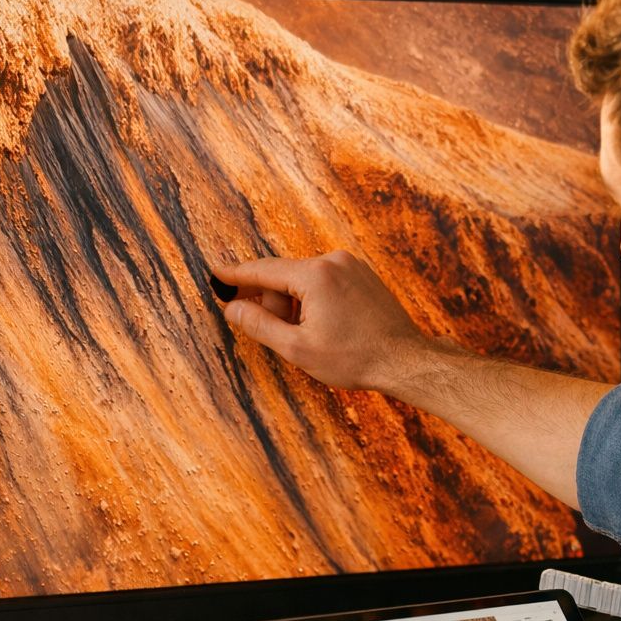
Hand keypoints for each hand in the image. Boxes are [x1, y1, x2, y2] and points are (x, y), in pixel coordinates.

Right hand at [213, 251, 436, 392]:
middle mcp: (333, 260)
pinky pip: (325, 281)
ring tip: (309, 337)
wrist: (406, 361)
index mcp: (315, 275)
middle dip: (272, 303)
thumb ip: (259, 325)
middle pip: (284, 276)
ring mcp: (351, 265)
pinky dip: (313, 300)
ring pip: (304, 280)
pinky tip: (323, 328)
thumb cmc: (354, 358)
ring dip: (294, 305)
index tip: (215, 272)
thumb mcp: (297, 348)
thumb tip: (232, 309)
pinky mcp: (362, 274)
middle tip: (278, 335)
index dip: (235, 275)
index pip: (263, 270)